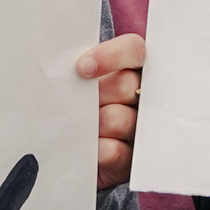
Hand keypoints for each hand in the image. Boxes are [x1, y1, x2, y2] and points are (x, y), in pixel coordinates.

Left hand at [79, 33, 144, 189]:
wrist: (69, 154)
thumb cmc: (76, 111)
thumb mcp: (78, 86)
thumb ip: (80, 73)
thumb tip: (67, 68)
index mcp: (130, 70)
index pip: (133, 50)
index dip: (112, 56)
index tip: (83, 68)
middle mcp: (142, 96)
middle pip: (125, 84)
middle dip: (97, 95)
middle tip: (78, 104)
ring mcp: (140, 128)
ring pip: (118, 118)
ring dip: (94, 125)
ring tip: (81, 129)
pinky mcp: (133, 159)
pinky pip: (116, 151)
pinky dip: (97, 149)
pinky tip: (88, 149)